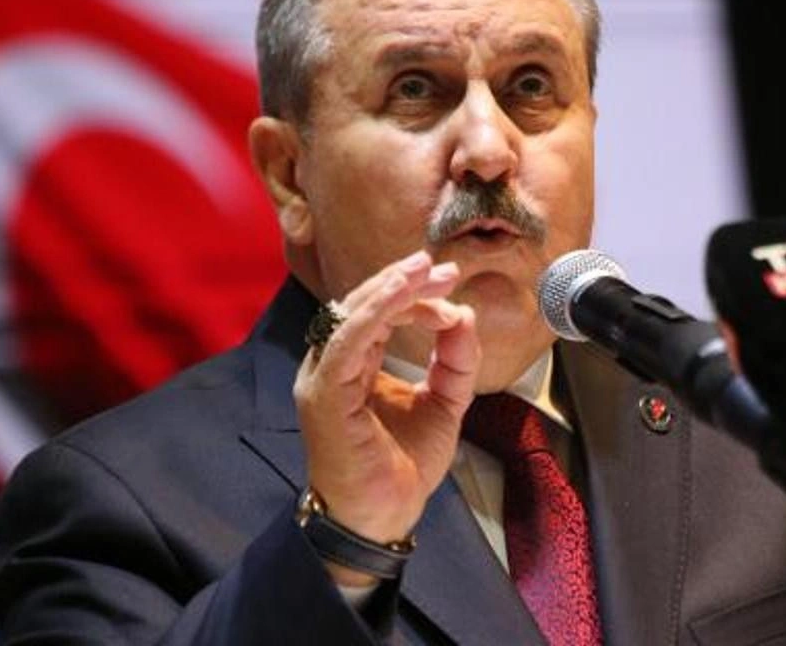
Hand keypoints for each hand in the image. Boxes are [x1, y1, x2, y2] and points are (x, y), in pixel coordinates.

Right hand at [294, 250, 478, 584]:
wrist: (383, 517)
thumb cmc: (403, 465)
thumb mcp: (443, 403)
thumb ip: (454, 361)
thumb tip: (463, 314)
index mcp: (354, 364)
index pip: (378, 313)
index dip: (413, 293)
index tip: (450, 282)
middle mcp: (333, 365)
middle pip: (363, 306)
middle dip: (404, 282)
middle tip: (442, 268)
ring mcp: (323, 379)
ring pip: (351, 315)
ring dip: (390, 290)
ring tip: (424, 272)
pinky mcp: (324, 395)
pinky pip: (344, 343)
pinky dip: (371, 314)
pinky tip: (400, 295)